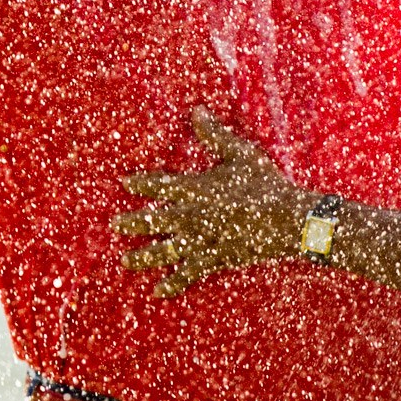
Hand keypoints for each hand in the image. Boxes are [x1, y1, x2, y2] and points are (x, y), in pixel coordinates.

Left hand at [114, 111, 312, 298]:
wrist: (286, 220)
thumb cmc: (264, 184)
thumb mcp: (239, 154)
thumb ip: (214, 135)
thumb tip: (196, 110)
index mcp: (194, 189)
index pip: (159, 185)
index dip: (140, 184)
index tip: (124, 183)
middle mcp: (191, 216)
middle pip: (152, 221)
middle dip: (131, 223)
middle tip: (113, 225)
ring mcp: (200, 241)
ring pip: (163, 251)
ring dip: (142, 256)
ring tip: (126, 260)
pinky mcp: (213, 260)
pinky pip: (187, 274)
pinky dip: (172, 283)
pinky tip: (159, 290)